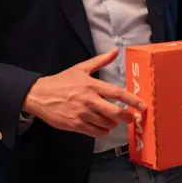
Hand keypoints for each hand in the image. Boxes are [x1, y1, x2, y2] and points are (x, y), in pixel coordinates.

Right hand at [22, 49, 145, 137]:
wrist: (39, 95)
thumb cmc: (62, 81)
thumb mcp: (81, 68)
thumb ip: (100, 61)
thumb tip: (115, 51)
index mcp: (93, 86)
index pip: (117, 93)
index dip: (132, 100)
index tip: (143, 106)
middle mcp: (90, 100)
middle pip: (115, 112)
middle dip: (127, 117)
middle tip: (131, 118)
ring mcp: (82, 114)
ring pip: (106, 124)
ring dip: (112, 124)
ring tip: (112, 120)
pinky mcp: (75, 125)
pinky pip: (95, 132)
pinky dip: (102, 131)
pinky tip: (102, 127)